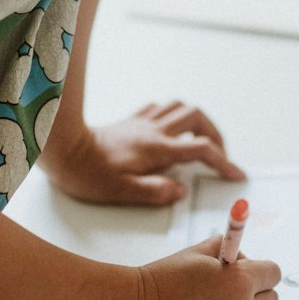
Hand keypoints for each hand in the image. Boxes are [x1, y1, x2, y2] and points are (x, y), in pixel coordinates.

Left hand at [39, 100, 245, 205]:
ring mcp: (141, 122)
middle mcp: (153, 130)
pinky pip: (159, 108)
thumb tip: (181, 191)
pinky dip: (173, 115)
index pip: (201, 150)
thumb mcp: (122, 192)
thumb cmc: (88, 174)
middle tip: (219, 156)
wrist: (62, 149)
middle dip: (216, 135)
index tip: (237, 175)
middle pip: (197, 118)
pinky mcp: (129, 121)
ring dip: (198, 120)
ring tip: (201, 140)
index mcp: (157, 149)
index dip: (224, 162)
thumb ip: (155, 192)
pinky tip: (170, 128)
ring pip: (180, 107)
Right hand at [132, 237, 280, 299]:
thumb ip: (227, 248)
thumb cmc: (164, 279)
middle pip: (272, 299)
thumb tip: (242, 257)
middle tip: (231, 285)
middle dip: (257, 290)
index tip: (247, 268)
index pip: (274, 273)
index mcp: (240, 281)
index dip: (260, 269)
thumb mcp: (198, 252)